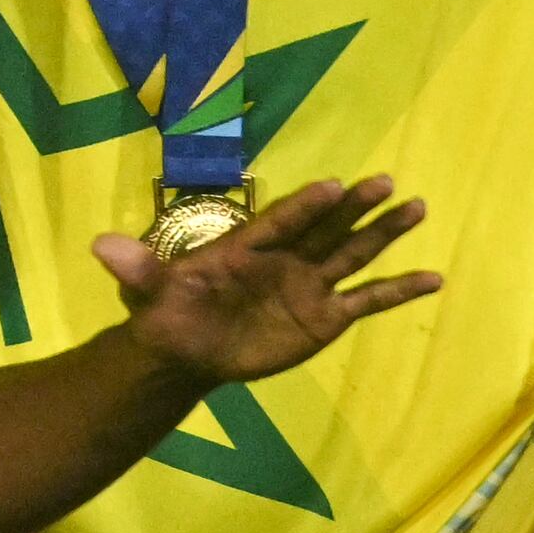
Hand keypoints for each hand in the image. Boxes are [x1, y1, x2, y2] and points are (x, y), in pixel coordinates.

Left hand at [95, 174, 436, 383]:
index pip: (280, 221)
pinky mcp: (324, 316)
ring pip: (353, 253)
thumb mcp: (147, 292)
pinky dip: (399, 290)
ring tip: (418, 208)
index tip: (332, 185)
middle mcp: (284, 258)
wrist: (186, 350)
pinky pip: (367, 300)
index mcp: (245, 246)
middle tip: (386, 182)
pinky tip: (433, 278)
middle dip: (355, 206)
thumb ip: (135, 269)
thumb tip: (100, 246)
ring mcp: (308, 285)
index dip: (304, 205)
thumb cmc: (167, 314)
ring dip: (385, 232)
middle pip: (325, 227)